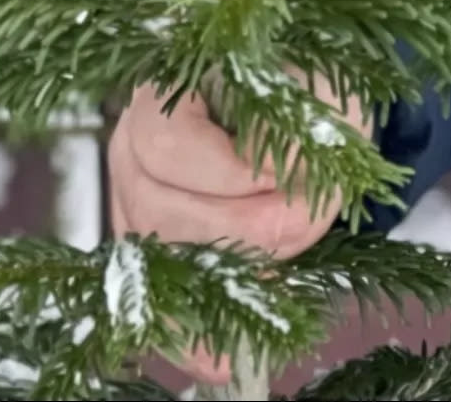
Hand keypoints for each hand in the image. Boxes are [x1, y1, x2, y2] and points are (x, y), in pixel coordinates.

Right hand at [109, 83, 347, 390]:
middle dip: (239, 232)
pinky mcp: (149, 247)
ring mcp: (133, 199)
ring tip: (277, 294)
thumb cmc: (308, 92)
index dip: (231, 173)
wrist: (307, 108)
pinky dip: (190, 334)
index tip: (289, 180)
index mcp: (168, 89)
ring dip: (222, 279)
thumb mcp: (318, 96)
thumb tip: (281, 180)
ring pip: (156, 257)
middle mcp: (133, 144)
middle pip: (157, 208)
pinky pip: (158, 297)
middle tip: (302, 229)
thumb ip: (301, 131)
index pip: (169, 143)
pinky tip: (224, 360)